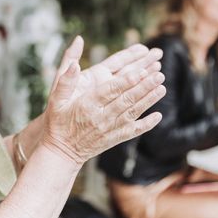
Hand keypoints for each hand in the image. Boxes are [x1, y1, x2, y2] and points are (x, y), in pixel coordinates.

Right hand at [41, 37, 164, 165]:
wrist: (61, 152)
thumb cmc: (57, 122)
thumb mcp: (55, 99)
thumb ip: (65, 81)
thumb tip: (74, 65)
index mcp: (87, 105)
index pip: (111, 91)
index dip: (127, 81)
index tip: (141, 71)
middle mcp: (101, 118)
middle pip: (126, 100)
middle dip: (144, 87)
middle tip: (159, 75)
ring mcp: (110, 129)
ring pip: (133, 113)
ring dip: (148, 100)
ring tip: (162, 88)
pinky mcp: (114, 139)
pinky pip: (133, 131)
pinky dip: (147, 124)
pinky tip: (159, 116)